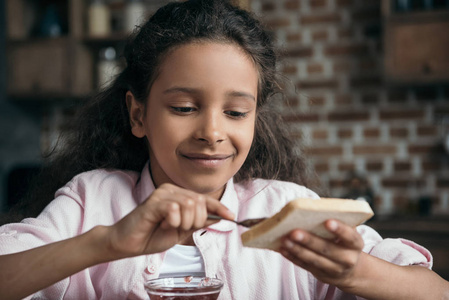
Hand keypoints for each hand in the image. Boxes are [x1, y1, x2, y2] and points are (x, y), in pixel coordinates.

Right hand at [103, 183, 233, 258]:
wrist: (127, 243)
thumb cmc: (151, 236)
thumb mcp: (180, 231)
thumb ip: (196, 222)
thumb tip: (218, 218)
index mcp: (178, 195)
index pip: (204, 199)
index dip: (219, 208)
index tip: (232, 216)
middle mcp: (171, 190)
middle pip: (200, 202)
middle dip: (196, 221)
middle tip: (180, 228)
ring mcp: (162, 194)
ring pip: (190, 205)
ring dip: (184, 222)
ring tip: (169, 226)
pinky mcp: (153, 202)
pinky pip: (175, 210)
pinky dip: (173, 221)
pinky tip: (162, 224)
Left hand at [279, 219, 363, 290]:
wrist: (349, 270)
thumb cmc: (343, 241)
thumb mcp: (347, 232)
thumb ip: (336, 221)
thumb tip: (312, 207)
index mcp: (356, 244)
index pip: (350, 236)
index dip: (340, 229)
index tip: (328, 221)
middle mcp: (348, 259)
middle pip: (327, 249)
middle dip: (310, 241)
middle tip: (294, 231)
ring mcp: (334, 270)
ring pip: (314, 260)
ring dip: (297, 250)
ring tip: (285, 240)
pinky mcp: (320, 275)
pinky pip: (305, 266)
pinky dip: (293, 257)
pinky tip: (283, 249)